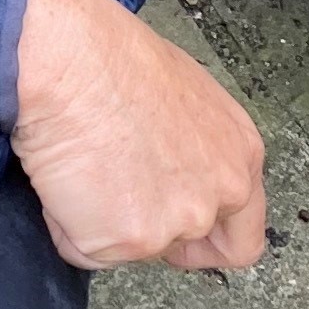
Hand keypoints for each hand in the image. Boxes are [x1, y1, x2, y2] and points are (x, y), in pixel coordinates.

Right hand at [9, 0, 267, 273]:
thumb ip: (196, 151)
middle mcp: (217, 196)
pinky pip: (84, 248)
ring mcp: (173, 224)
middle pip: (185, 246)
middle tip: (115, 195)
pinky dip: (66, 223)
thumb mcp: (185, 100)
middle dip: (147, 228)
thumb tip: (171, 169)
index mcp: (239, 157)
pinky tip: (64, 176)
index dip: (208, 243)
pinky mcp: (125, 241)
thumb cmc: (114, 60)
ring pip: (130, 248)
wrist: (69, 60)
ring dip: (101, 219)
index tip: (184, 240)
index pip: (244, 237)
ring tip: (83, 165)